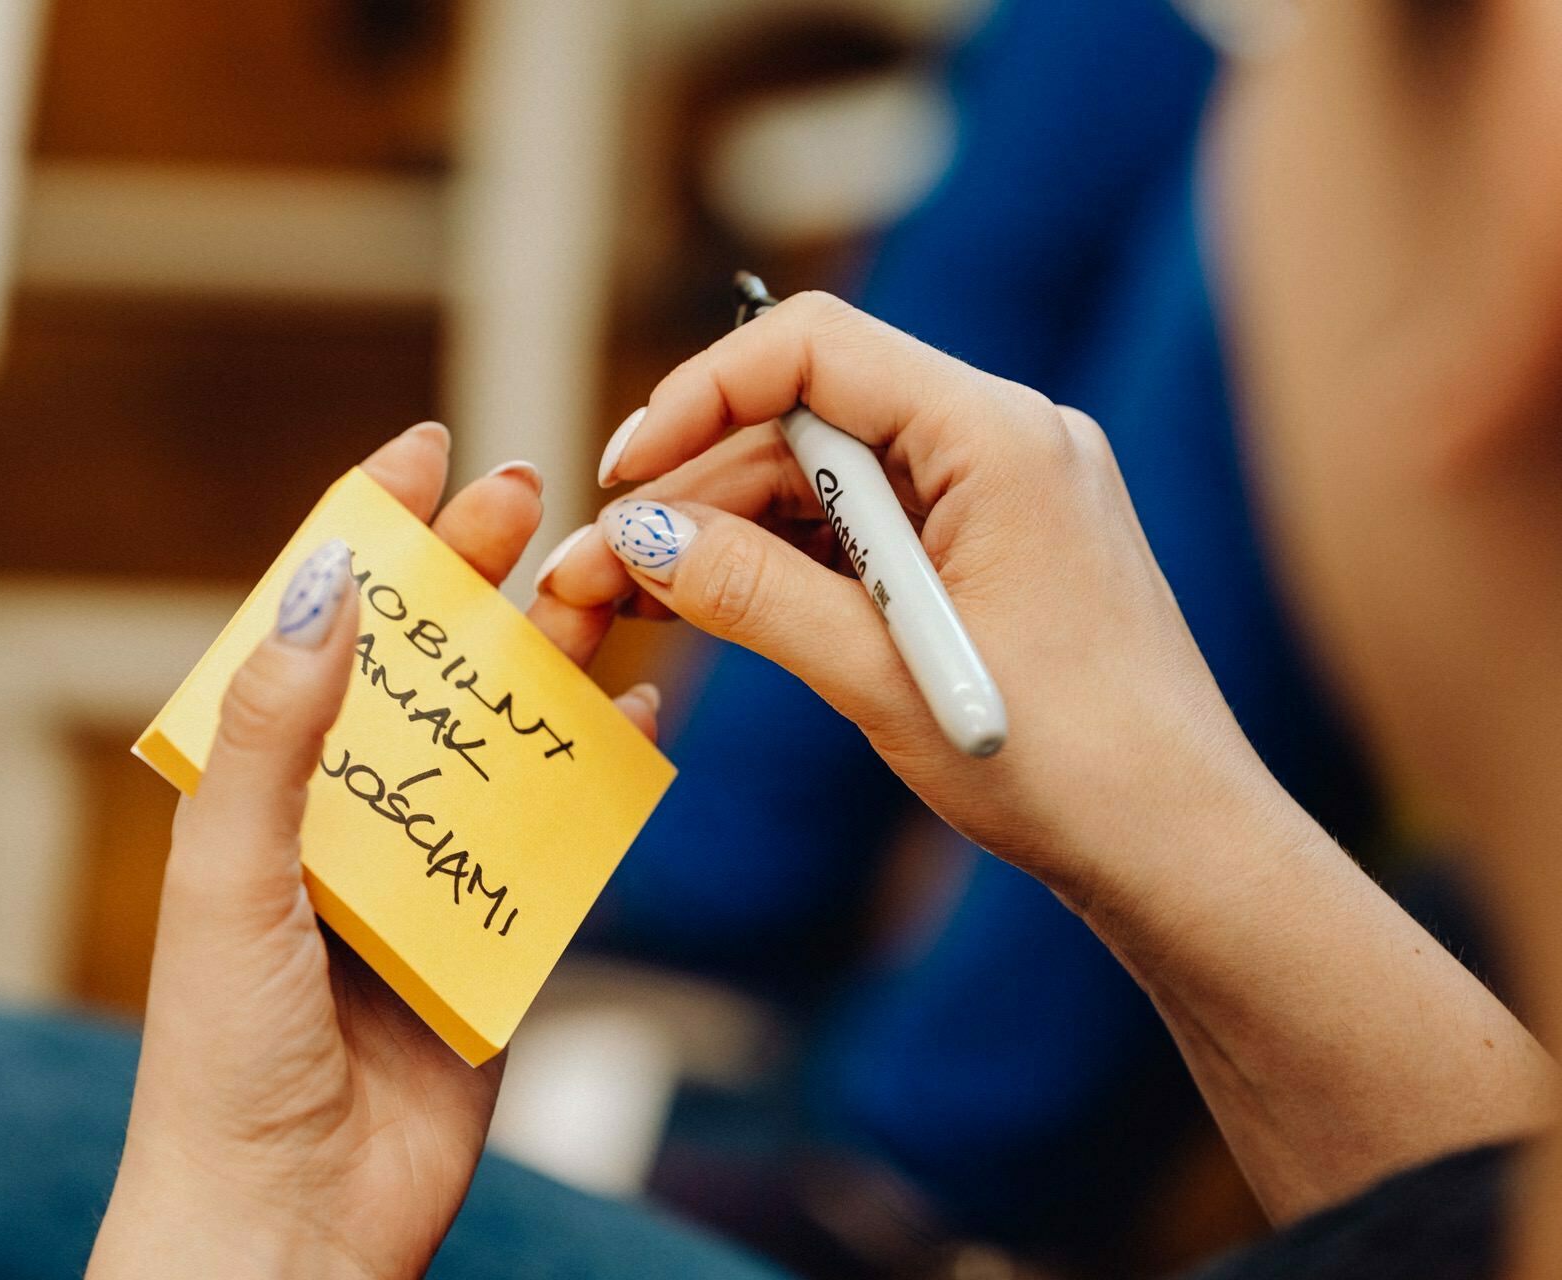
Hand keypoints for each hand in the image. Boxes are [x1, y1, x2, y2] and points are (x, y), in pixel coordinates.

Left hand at [90, 424, 658, 1279]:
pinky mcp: (496, 938)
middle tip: (534, 491)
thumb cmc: (224, 1057)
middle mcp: (345, 816)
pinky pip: (558, 838)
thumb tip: (328, 582)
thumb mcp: (229, 875)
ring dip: (553, 657)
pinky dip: (597, 775)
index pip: (323, 627)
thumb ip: (278, 733)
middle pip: (425, 662)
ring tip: (604, 578)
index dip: (372, 529)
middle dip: (477, 569)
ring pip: (502, 736)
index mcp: (264, 787)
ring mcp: (425, 874)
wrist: (288, 1226)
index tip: (425, 449)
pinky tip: (638, 717)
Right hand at [531, 291, 1264, 907]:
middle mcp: (1005, 437)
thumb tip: (635, 536)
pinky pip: (869, 527)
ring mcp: (1004, 491)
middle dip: (698, 489)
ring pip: (829, 479)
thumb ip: (751, 593)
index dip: (700, 395)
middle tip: (600, 564)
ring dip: (731, 532)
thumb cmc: (1063, 767)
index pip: (816, 349)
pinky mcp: (994, 546)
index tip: (623, 473)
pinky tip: (713, 602)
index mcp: (998, 435)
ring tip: (636, 597)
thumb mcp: (880, 675)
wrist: (1182, 849)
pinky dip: (790, 563)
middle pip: (810, 421)